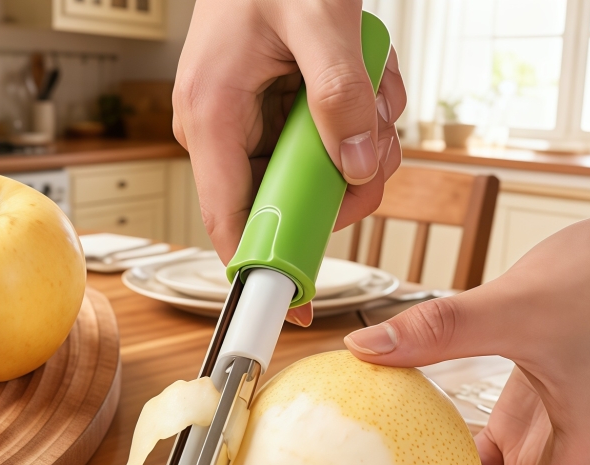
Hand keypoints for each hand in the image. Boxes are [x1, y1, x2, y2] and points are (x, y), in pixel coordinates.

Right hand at [173, 0, 406, 328]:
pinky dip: (362, 121)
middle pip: (292, 205)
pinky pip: (329, 145)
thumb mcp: (318, 19)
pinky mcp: (279, 116)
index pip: (229, 221)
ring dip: (364, 143)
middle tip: (375, 140)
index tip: (296, 310)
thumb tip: (357, 170)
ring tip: (370, 87)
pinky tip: (366, 80)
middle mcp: (227, 131)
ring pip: (320, 177)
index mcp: (213, 117)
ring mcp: (254, 126)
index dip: (264, 271)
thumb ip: (340, 97)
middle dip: (347, 183)